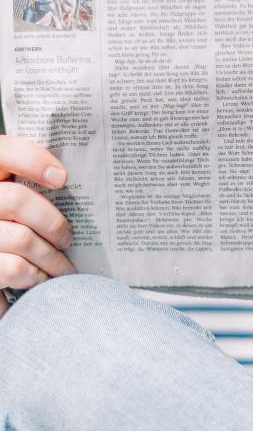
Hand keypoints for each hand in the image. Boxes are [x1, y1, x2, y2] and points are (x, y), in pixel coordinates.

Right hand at [0, 137, 74, 312]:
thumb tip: (66, 182)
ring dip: (52, 257)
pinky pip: (15, 268)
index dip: (32, 160)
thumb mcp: (16, 203)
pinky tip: (42, 278)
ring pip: (22, 238)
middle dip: (52, 221)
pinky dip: (36, 275)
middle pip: (16, 200)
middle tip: (67, 238)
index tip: (61, 178)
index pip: (3, 152)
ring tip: (63, 266)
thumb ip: (31, 189)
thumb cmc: (10, 228)